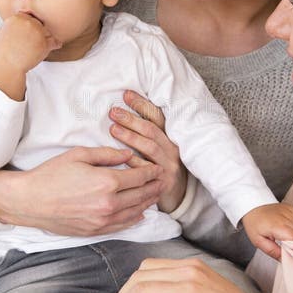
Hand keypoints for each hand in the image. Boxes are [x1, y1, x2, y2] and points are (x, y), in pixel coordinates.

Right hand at [0, 13, 61, 99]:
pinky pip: (55, 42)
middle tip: (33, 43)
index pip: (30, 17)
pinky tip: (53, 47)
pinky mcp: (44, 43)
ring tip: (37, 48)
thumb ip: (17, 24)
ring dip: (46, 39)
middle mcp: (28, 22)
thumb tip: (27, 20)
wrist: (5, 66)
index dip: (31, 26)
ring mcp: (37, 32)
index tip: (29, 34)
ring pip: (48, 33)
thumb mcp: (5, 31)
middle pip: (40, 24)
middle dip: (38, 32)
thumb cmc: (3, 52)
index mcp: (17, 17)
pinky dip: (55, 45)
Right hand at [0, 146, 162, 235]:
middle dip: (155, 187)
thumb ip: (107, 154)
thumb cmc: (51, 174)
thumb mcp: (79, 155)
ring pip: (135, 212)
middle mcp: (108, 204)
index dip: (151, 171)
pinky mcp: (95, 231)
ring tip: (156, 195)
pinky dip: (135, 219)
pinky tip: (140, 213)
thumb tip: (128, 154)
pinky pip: (122, 225)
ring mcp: (102, 220)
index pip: (139, 177)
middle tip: (164, 181)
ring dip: (148, 203)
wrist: (29, 201)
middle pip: (141, 195)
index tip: (158, 167)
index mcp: (106, 182)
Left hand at [109, 89, 187, 211]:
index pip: (157, 116)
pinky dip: (132, 162)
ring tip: (113, 129)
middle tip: (114, 112)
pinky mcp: (164, 182)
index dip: (142, 104)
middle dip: (132, 119)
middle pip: (152, 130)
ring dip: (131, 137)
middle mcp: (172, 149)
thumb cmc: (163, 168)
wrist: (179, 197)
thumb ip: (147, 134)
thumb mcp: (160, 149)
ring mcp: (169, 166)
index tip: (126, 95)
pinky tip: (120, 156)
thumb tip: (124, 113)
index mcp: (170, 137)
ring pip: (150, 147)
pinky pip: (146, 170)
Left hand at [243, 203, 292, 259]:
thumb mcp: (259, 242)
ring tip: (289, 236)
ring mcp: (291, 211)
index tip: (289, 250)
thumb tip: (284, 259)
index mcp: (277, 226)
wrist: (253, 208)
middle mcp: (286, 217)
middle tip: (287, 245)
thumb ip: (273, 251)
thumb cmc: (255, 225)